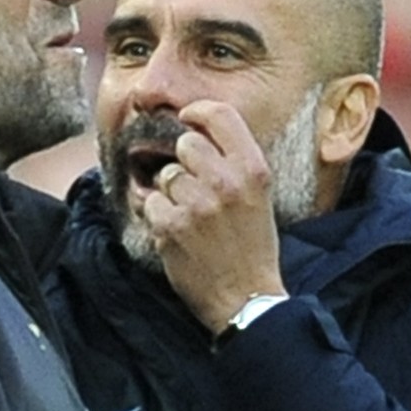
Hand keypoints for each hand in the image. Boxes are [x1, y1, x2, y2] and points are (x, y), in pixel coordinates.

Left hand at [142, 101, 286, 331]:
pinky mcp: (173, 226)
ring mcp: (197, 204)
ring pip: (165, 175)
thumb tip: (196, 131)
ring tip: (190, 217)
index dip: (197, 112)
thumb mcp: (259, 196)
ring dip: (171, 194)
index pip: (220, 115)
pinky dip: (159, 217)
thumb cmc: (253, 246)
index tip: (187, 118)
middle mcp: (226, 181)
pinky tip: (178, 233)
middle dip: (184, 163)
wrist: (247, 299)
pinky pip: (151, 203)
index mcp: (253, 169)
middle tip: (196, 189)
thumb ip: (234, 162)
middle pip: (185, 144)